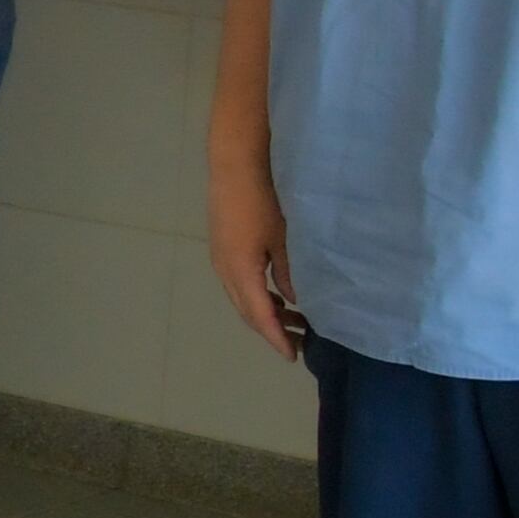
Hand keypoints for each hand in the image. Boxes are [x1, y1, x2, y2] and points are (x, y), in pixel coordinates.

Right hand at [207, 157, 299, 359]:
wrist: (235, 162)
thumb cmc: (264, 197)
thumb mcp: (284, 238)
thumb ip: (289, 272)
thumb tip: (295, 300)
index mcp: (240, 270)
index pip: (259, 315)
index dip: (276, 338)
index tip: (293, 356)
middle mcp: (225, 269)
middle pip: (246, 311)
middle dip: (270, 329)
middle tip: (298, 342)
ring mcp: (220, 257)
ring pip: (242, 297)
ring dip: (264, 312)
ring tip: (292, 320)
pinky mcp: (222, 246)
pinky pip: (239, 283)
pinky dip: (257, 296)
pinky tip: (276, 293)